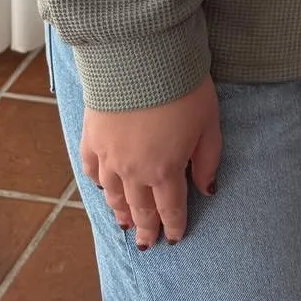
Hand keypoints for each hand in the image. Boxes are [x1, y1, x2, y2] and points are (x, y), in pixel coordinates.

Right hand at [78, 76, 221, 248]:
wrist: (142, 57)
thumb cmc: (183, 86)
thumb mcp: (209, 123)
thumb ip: (208, 160)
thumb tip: (207, 189)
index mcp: (165, 171)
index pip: (170, 209)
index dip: (173, 226)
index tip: (173, 239)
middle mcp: (134, 171)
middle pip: (139, 208)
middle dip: (145, 228)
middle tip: (146, 243)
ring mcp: (109, 156)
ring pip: (112, 194)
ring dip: (120, 211)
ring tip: (124, 222)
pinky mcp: (91, 137)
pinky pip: (91, 169)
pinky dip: (96, 182)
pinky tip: (100, 187)